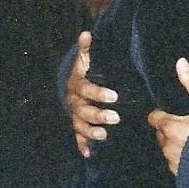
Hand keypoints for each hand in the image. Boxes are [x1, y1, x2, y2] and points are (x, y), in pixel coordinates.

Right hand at [64, 30, 119, 157]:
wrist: (72, 86)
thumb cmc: (85, 72)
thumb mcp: (85, 60)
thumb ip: (87, 49)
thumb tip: (87, 33)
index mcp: (76, 84)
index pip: (86, 90)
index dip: (98, 94)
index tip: (114, 96)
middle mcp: (73, 102)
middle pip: (83, 111)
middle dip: (98, 115)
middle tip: (115, 118)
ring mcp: (74, 115)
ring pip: (79, 126)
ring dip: (90, 132)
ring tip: (104, 135)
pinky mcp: (76, 127)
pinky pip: (77, 138)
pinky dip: (82, 146)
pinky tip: (89, 154)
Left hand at [147, 58, 188, 175]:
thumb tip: (180, 62)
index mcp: (170, 128)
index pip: (154, 118)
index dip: (161, 114)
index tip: (168, 112)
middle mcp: (167, 148)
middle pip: (161, 136)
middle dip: (169, 131)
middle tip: (185, 126)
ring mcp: (174, 165)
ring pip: (169, 152)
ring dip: (176, 146)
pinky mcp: (183, 179)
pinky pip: (178, 166)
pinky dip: (184, 160)